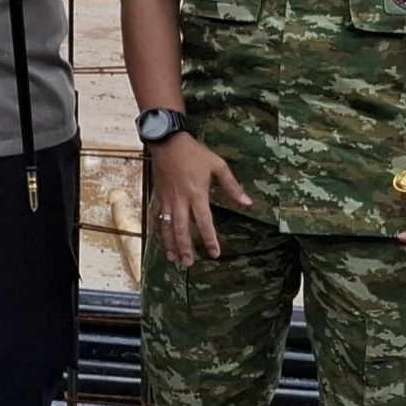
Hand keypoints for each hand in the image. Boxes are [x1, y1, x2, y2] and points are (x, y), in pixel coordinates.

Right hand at [150, 133, 253, 267]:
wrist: (167, 141)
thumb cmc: (194, 153)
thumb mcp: (218, 166)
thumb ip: (232, 186)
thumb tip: (247, 203)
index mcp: (197, 194)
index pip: (204, 222)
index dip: (209, 239)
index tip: (214, 253)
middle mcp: (180, 200)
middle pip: (182, 229)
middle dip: (185, 248)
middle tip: (188, 263)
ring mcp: (167, 199)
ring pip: (167, 226)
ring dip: (170, 243)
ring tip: (173, 257)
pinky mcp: (158, 195)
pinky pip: (157, 216)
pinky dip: (159, 230)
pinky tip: (162, 239)